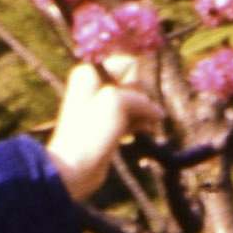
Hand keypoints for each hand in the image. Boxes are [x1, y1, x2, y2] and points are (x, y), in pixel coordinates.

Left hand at [46, 57, 169, 201]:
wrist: (75, 168)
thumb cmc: (90, 132)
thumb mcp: (116, 101)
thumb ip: (139, 97)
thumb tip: (157, 113)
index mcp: (91, 73)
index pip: (128, 64)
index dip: (135, 80)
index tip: (128, 98)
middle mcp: (97, 86)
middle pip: (135, 83)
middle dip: (142, 98)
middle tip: (136, 115)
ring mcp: (104, 107)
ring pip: (137, 102)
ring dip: (145, 113)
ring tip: (146, 126)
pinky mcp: (111, 126)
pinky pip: (134, 118)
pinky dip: (141, 123)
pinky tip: (144, 132)